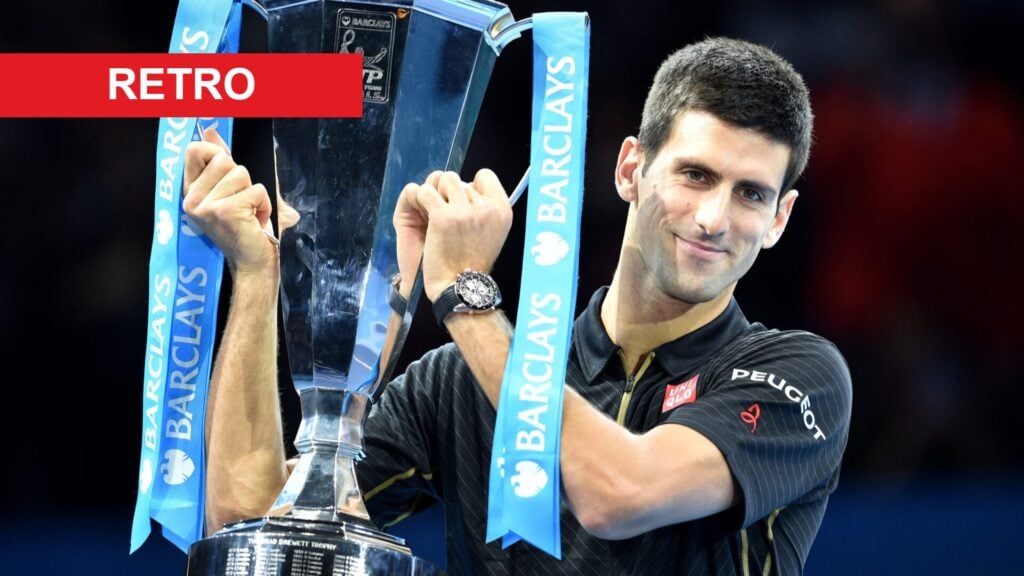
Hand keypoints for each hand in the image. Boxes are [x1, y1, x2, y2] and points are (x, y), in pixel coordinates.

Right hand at [183, 127, 275, 275]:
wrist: (253, 262)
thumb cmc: (245, 228)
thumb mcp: (231, 190)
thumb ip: (221, 161)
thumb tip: (210, 131)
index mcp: (191, 192)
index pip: (195, 150)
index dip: (216, 152)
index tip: (227, 171)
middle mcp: (192, 199)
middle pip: (224, 159)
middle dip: (242, 178)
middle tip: (241, 202)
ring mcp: (206, 205)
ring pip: (241, 173)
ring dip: (254, 193)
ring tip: (248, 213)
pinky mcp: (225, 211)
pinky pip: (256, 190)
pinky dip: (264, 205)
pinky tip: (255, 221)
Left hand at [393, 170, 511, 301]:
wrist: (458, 286)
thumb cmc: (471, 261)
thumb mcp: (493, 232)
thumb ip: (485, 208)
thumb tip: (467, 186)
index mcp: (503, 210)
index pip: (485, 175)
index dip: (470, 187)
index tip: (463, 206)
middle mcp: (487, 208)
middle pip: (459, 178)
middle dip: (448, 194)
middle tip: (446, 217)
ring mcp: (464, 211)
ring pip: (442, 179)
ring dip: (434, 194)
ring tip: (434, 216)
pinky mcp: (442, 217)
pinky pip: (423, 191)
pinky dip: (418, 200)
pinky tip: (423, 217)